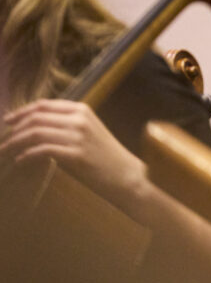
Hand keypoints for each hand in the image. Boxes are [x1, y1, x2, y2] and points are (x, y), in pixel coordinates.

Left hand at [0, 99, 145, 209]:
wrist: (127, 177)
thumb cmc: (106, 158)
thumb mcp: (88, 133)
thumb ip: (66, 125)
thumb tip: (34, 127)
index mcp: (82, 110)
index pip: (42, 105)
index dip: (20, 113)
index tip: (7, 122)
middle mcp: (79, 120)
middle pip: (35, 118)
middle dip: (14, 130)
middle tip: (4, 141)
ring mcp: (78, 136)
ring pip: (34, 134)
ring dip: (15, 143)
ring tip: (7, 152)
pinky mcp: (76, 155)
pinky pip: (41, 151)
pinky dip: (26, 155)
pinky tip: (21, 161)